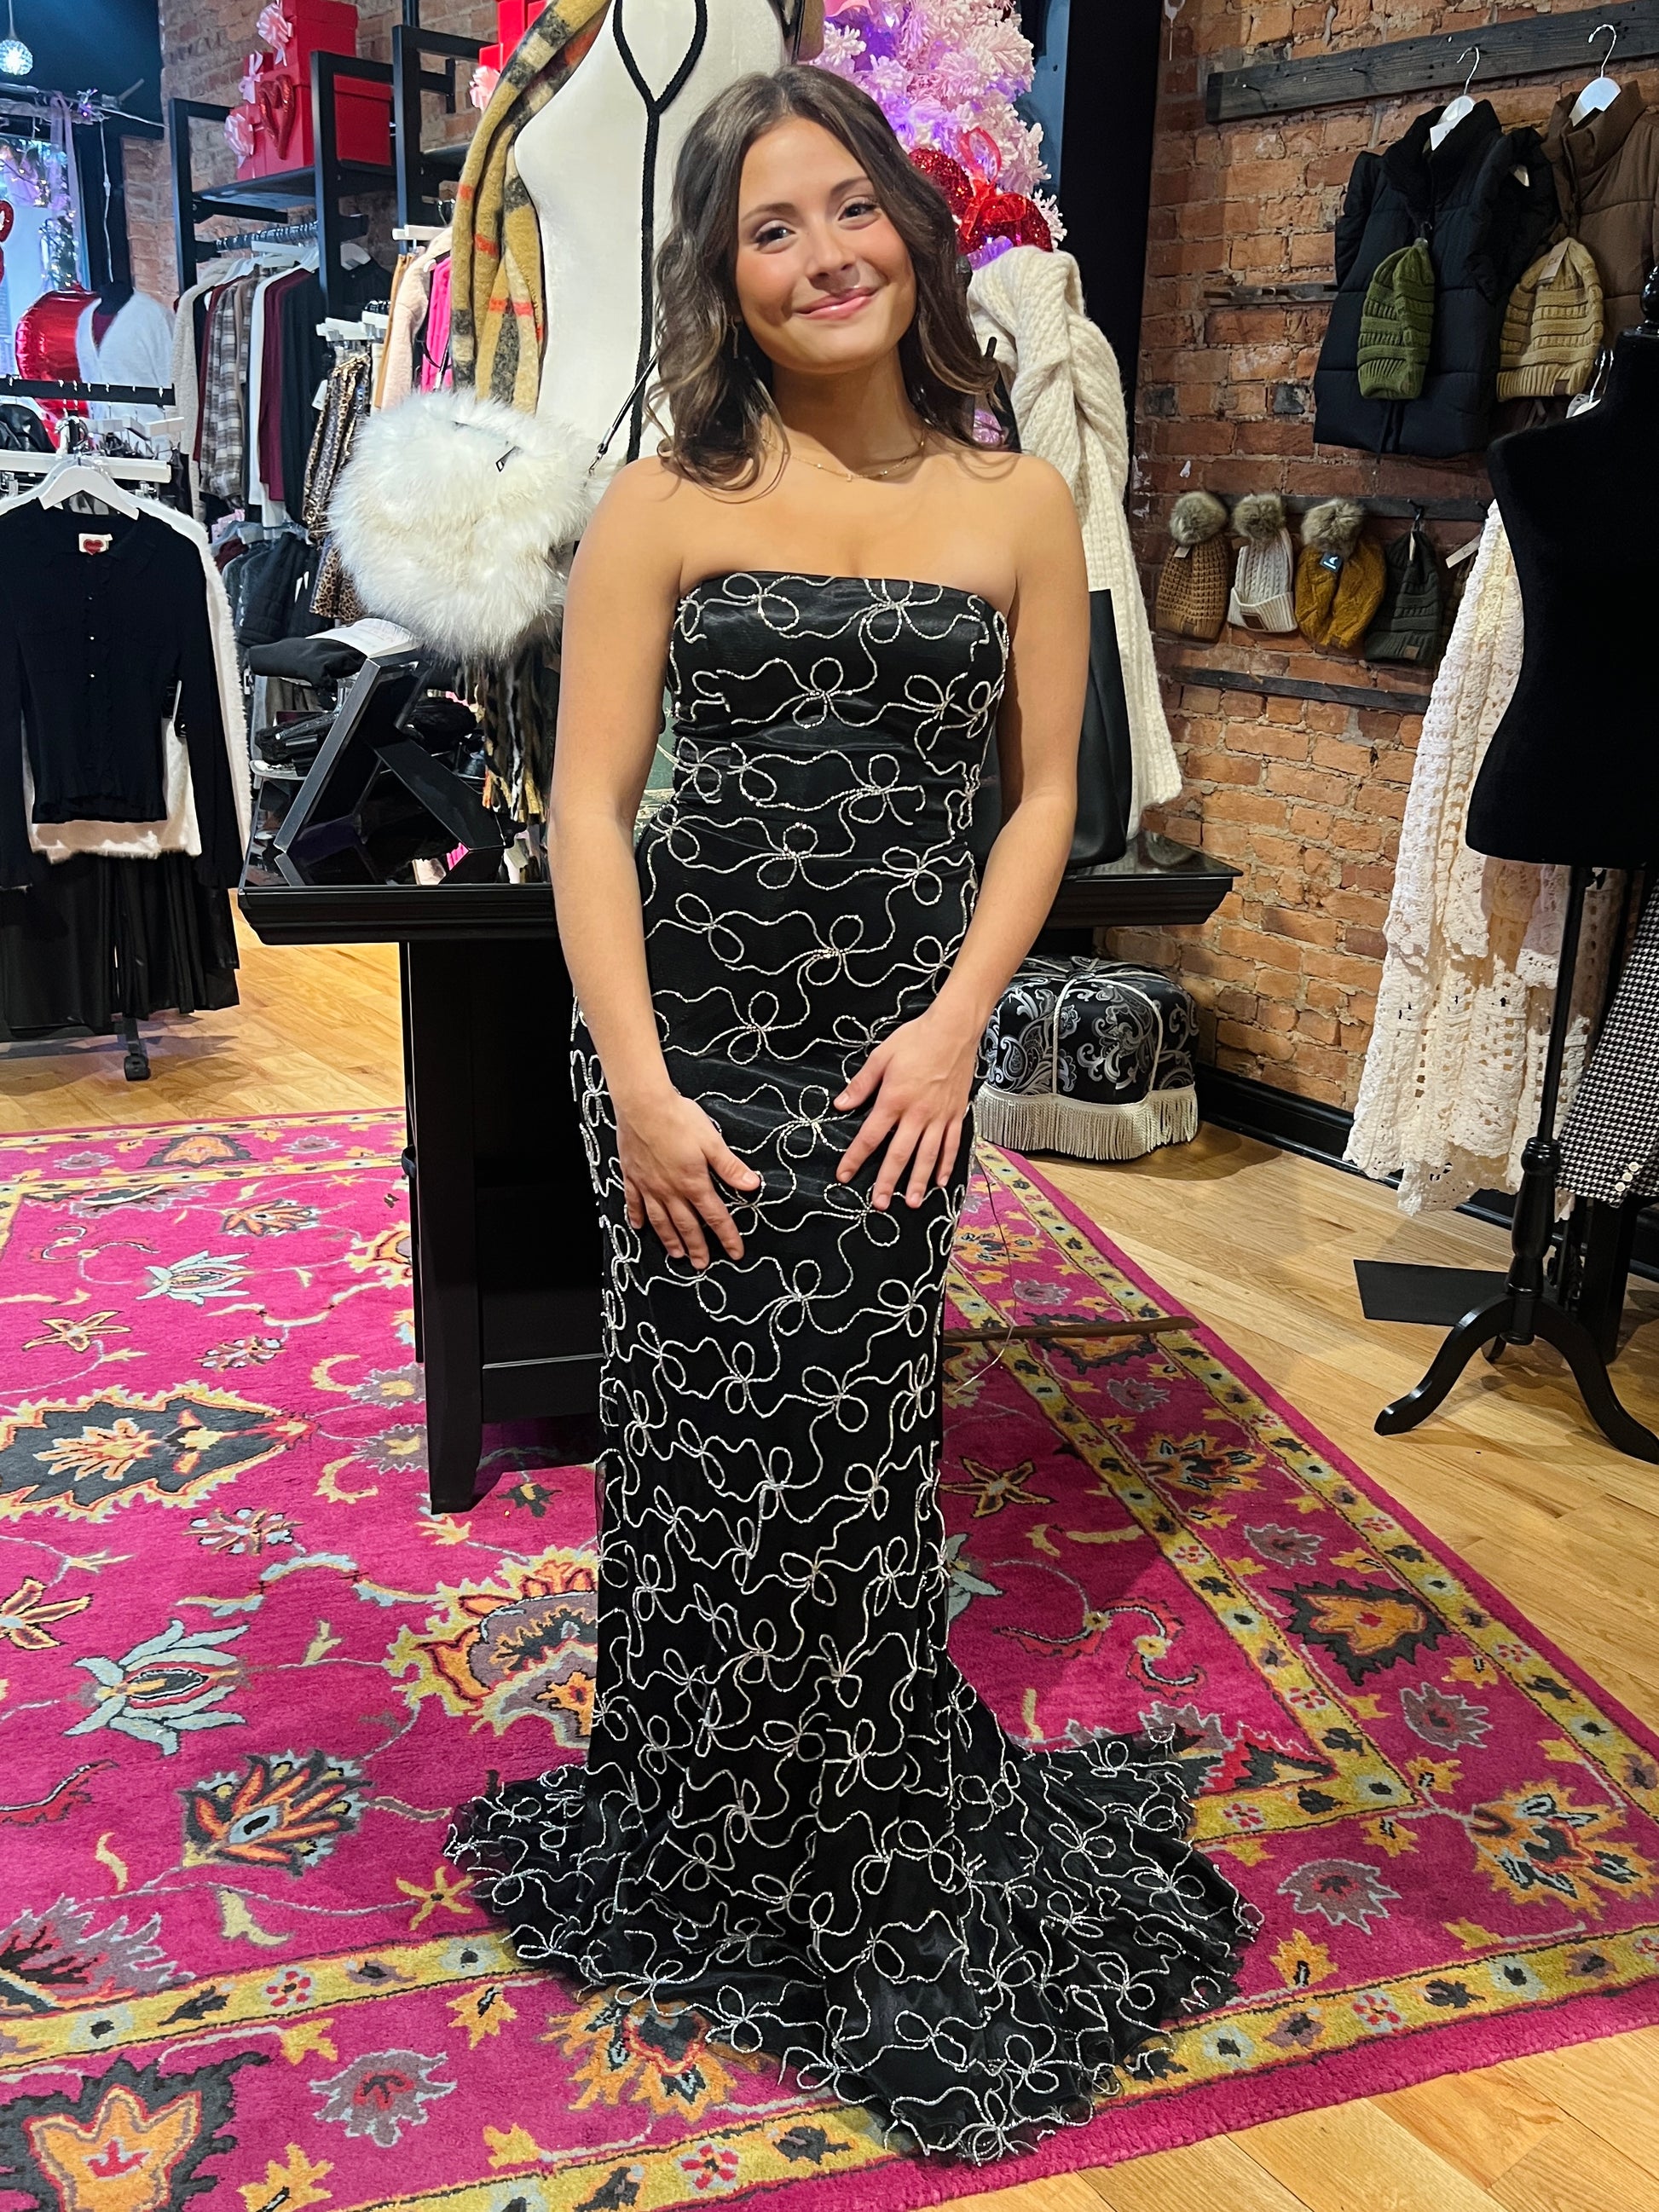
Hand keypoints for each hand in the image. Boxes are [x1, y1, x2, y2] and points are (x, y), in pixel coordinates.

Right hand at [616, 1088, 760, 1268]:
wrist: (642, 1104)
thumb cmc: (678, 1118)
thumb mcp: (712, 1141)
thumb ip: (730, 1166)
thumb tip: (752, 1185)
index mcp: (694, 1182)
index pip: (715, 1216)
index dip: (727, 1236)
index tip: (736, 1253)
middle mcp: (670, 1190)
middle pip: (687, 1225)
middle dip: (697, 1247)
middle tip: (702, 1265)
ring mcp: (649, 1185)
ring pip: (660, 1220)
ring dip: (669, 1239)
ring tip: (677, 1255)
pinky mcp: (632, 1175)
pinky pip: (634, 1202)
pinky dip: (636, 1216)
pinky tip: (638, 1227)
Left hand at [833, 1006, 981, 1210]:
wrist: (954, 1029)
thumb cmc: (916, 1039)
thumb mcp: (881, 1057)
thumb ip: (861, 1085)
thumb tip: (841, 1105)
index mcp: (893, 1100)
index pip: (870, 1136)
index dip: (855, 1158)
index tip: (844, 1176)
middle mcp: (917, 1114)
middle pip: (899, 1155)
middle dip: (888, 1182)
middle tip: (880, 1204)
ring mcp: (939, 1116)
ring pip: (928, 1156)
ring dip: (919, 1182)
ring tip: (912, 1203)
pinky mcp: (956, 1114)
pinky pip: (952, 1145)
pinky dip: (946, 1165)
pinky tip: (941, 1182)